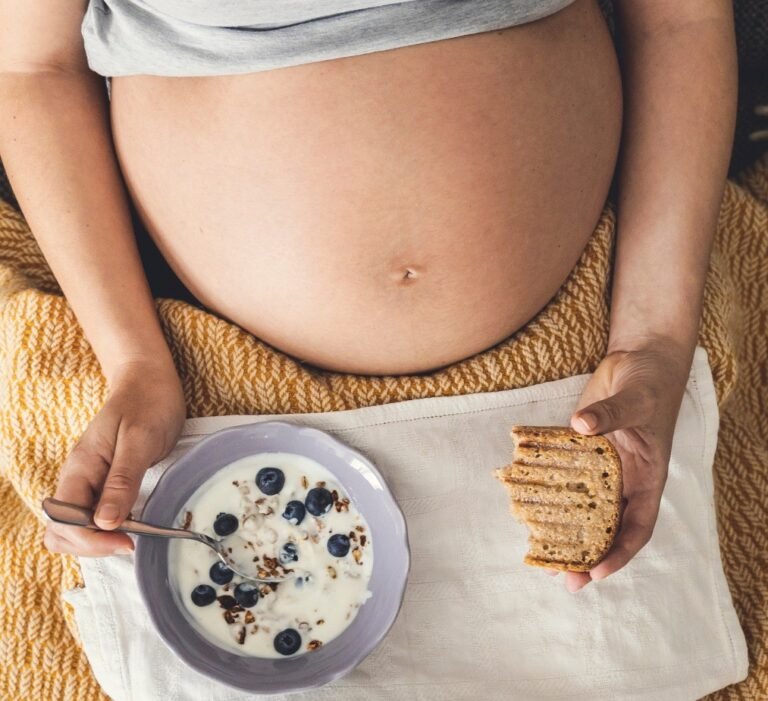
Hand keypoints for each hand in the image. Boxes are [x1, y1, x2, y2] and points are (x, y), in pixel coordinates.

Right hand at [43, 359, 185, 556]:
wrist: (149, 380)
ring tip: (132, 534)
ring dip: (97, 540)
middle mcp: (78, 478)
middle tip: (131, 541)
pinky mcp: (104, 483)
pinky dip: (107, 529)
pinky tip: (131, 524)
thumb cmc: (147, 403)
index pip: (64, 522)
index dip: (91, 540)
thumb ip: (122, 480)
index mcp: (80, 468)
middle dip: (91, 545)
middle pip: (62, 532)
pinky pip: (93, 516)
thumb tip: (105, 523)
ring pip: (74, 528)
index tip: (127, 541)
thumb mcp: (139, 440)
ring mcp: (89, 481)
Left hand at [548, 341, 691, 591]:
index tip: (595, 571)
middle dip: (585, 553)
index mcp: (646, 479)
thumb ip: (611, 414)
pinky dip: (550, 495)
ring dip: (565, 532)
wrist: (638, 359)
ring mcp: (601, 468)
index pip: (636, 527)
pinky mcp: (580, 451)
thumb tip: (583, 426)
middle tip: (561, 578)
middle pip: (606, 527)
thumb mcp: (635, 400)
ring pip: (583, 509)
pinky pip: (564, 478)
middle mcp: (624, 481)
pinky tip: (528, 508)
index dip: (618, 553)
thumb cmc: (649, 383)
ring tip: (541, 556)